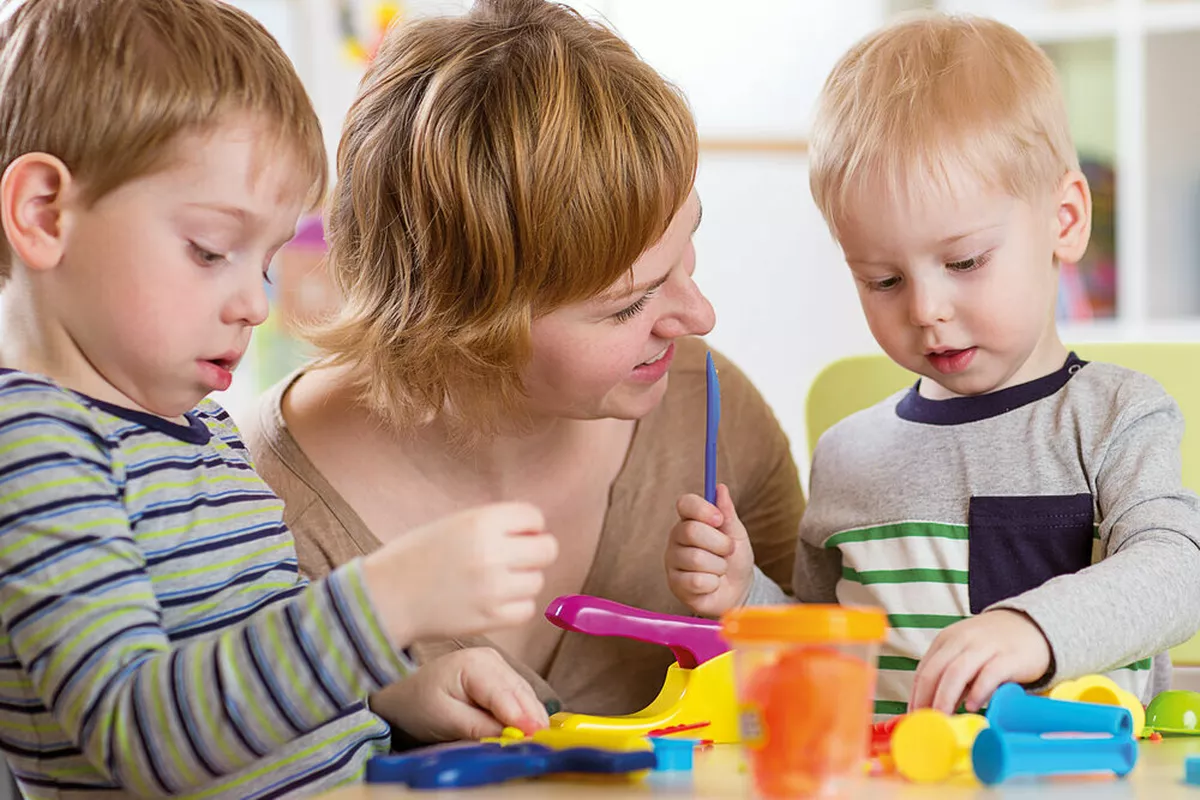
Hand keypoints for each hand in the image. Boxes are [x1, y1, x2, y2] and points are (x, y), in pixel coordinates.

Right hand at [364, 502, 557, 644]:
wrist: (385, 598)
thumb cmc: (416, 557)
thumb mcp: (453, 524)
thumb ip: (493, 524)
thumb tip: (535, 531)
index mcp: (481, 522)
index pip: (534, 517)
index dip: (527, 526)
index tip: (513, 534)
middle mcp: (492, 553)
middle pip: (547, 549)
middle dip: (534, 552)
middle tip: (513, 558)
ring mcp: (494, 588)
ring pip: (537, 581)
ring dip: (522, 580)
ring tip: (493, 581)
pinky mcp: (491, 618)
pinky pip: (526, 609)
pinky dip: (515, 606)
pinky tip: (492, 600)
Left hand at [369, 648, 548, 741]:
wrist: (405, 696)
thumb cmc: (420, 706)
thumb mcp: (446, 720)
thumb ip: (479, 727)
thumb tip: (512, 736)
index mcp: (473, 664)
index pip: (504, 694)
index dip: (522, 716)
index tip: (535, 736)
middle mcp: (491, 658)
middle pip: (519, 692)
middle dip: (532, 718)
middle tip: (543, 742)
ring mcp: (498, 664)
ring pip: (524, 693)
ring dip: (532, 716)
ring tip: (539, 738)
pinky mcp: (500, 675)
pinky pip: (519, 695)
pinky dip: (526, 712)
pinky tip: (530, 728)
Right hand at [665, 484, 754, 616]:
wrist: (738, 591)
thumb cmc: (735, 559)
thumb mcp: (736, 534)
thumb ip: (727, 512)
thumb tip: (721, 488)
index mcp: (690, 520)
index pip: (685, 503)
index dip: (703, 509)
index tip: (719, 519)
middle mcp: (677, 538)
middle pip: (692, 531)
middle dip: (719, 543)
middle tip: (728, 550)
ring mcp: (673, 561)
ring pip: (697, 558)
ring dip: (719, 566)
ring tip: (720, 570)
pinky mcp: (675, 584)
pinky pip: (696, 581)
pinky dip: (713, 584)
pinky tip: (712, 584)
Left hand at [910, 610, 1051, 712]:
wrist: (1031, 627)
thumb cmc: (992, 648)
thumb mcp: (965, 656)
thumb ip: (950, 679)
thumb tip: (933, 709)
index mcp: (947, 640)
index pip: (924, 669)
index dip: (916, 695)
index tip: (914, 716)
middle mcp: (962, 640)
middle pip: (936, 670)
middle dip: (926, 698)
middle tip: (925, 722)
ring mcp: (985, 647)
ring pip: (957, 672)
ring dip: (946, 697)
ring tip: (943, 718)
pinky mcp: (1010, 657)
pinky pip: (989, 674)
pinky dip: (978, 691)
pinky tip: (972, 706)